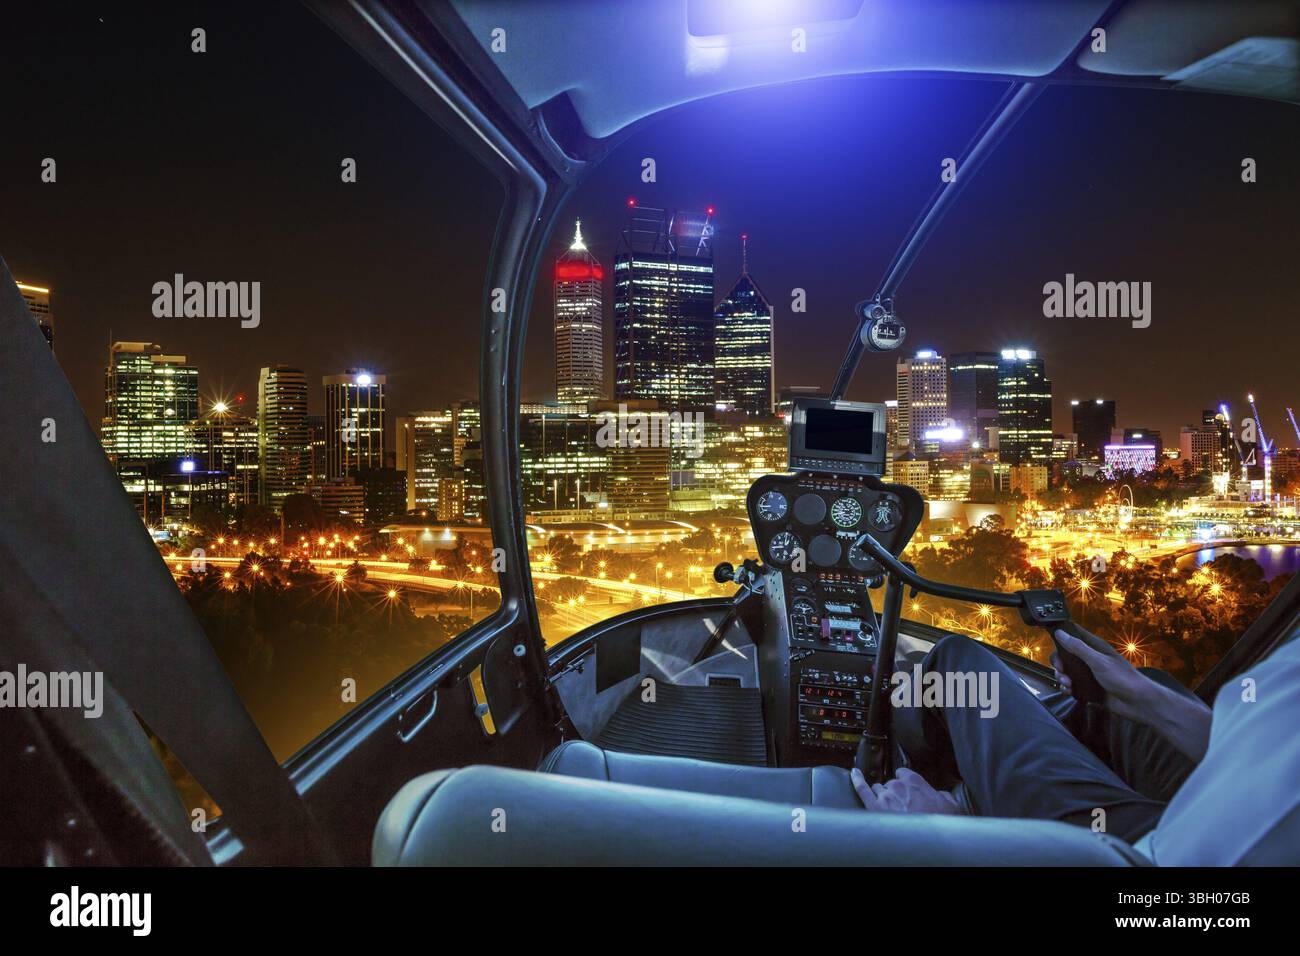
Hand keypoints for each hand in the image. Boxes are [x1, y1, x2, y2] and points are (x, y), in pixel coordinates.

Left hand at [851, 766, 962, 814]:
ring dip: (881, 795)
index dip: (904, 781)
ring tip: (889, 807)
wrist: (928, 841)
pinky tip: (854, 774)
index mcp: (914, 781)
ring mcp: (884, 796)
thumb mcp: (950, 805)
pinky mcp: (873, 807)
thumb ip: (942, 795)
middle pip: (890, 783)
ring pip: (878, 788)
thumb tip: (941, 795)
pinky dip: (857, 780)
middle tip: (902, 804)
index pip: (903, 773)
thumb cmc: (939, 824)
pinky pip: (862, 789)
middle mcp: (897, 786)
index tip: (906, 787)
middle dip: (894, 792)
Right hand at [1053, 626, 1211, 759]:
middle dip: (1059, 663)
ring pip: (1066, 672)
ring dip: (1062, 678)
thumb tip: (1060, 632)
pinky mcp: (1088, 688)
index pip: (1074, 634)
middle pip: (1065, 655)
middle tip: (1062, 671)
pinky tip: (1070, 692)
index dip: (1061, 634)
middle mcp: (1090, 659)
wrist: (1138, 703)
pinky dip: (1067, 689)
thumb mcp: (1099, 661)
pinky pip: (1071, 686)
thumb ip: (1079, 648)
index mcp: (1094, 647)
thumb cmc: (1122, 678)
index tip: (1051, 640)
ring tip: (1068, 685)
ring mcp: (1088, 674)